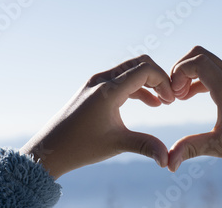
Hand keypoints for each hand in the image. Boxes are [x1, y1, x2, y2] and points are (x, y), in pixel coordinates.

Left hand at [20, 55, 175, 178]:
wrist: (49, 150)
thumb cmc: (80, 146)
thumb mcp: (116, 144)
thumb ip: (145, 146)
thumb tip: (168, 159)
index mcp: (109, 90)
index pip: (145, 69)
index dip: (163, 81)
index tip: (171, 100)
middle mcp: (102, 80)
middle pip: (139, 63)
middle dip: (158, 77)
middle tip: (170, 97)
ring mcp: (96, 82)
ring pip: (130, 70)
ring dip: (148, 82)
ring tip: (162, 102)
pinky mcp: (94, 89)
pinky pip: (121, 79)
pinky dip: (137, 87)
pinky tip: (148, 103)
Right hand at [168, 46, 221, 187]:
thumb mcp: (219, 148)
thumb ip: (190, 149)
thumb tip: (168, 164)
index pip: (198, 62)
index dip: (179, 72)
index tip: (174, 95)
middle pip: (201, 54)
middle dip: (181, 68)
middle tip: (174, 92)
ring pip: (208, 60)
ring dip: (190, 72)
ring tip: (180, 96)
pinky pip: (216, 71)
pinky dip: (200, 77)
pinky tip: (191, 95)